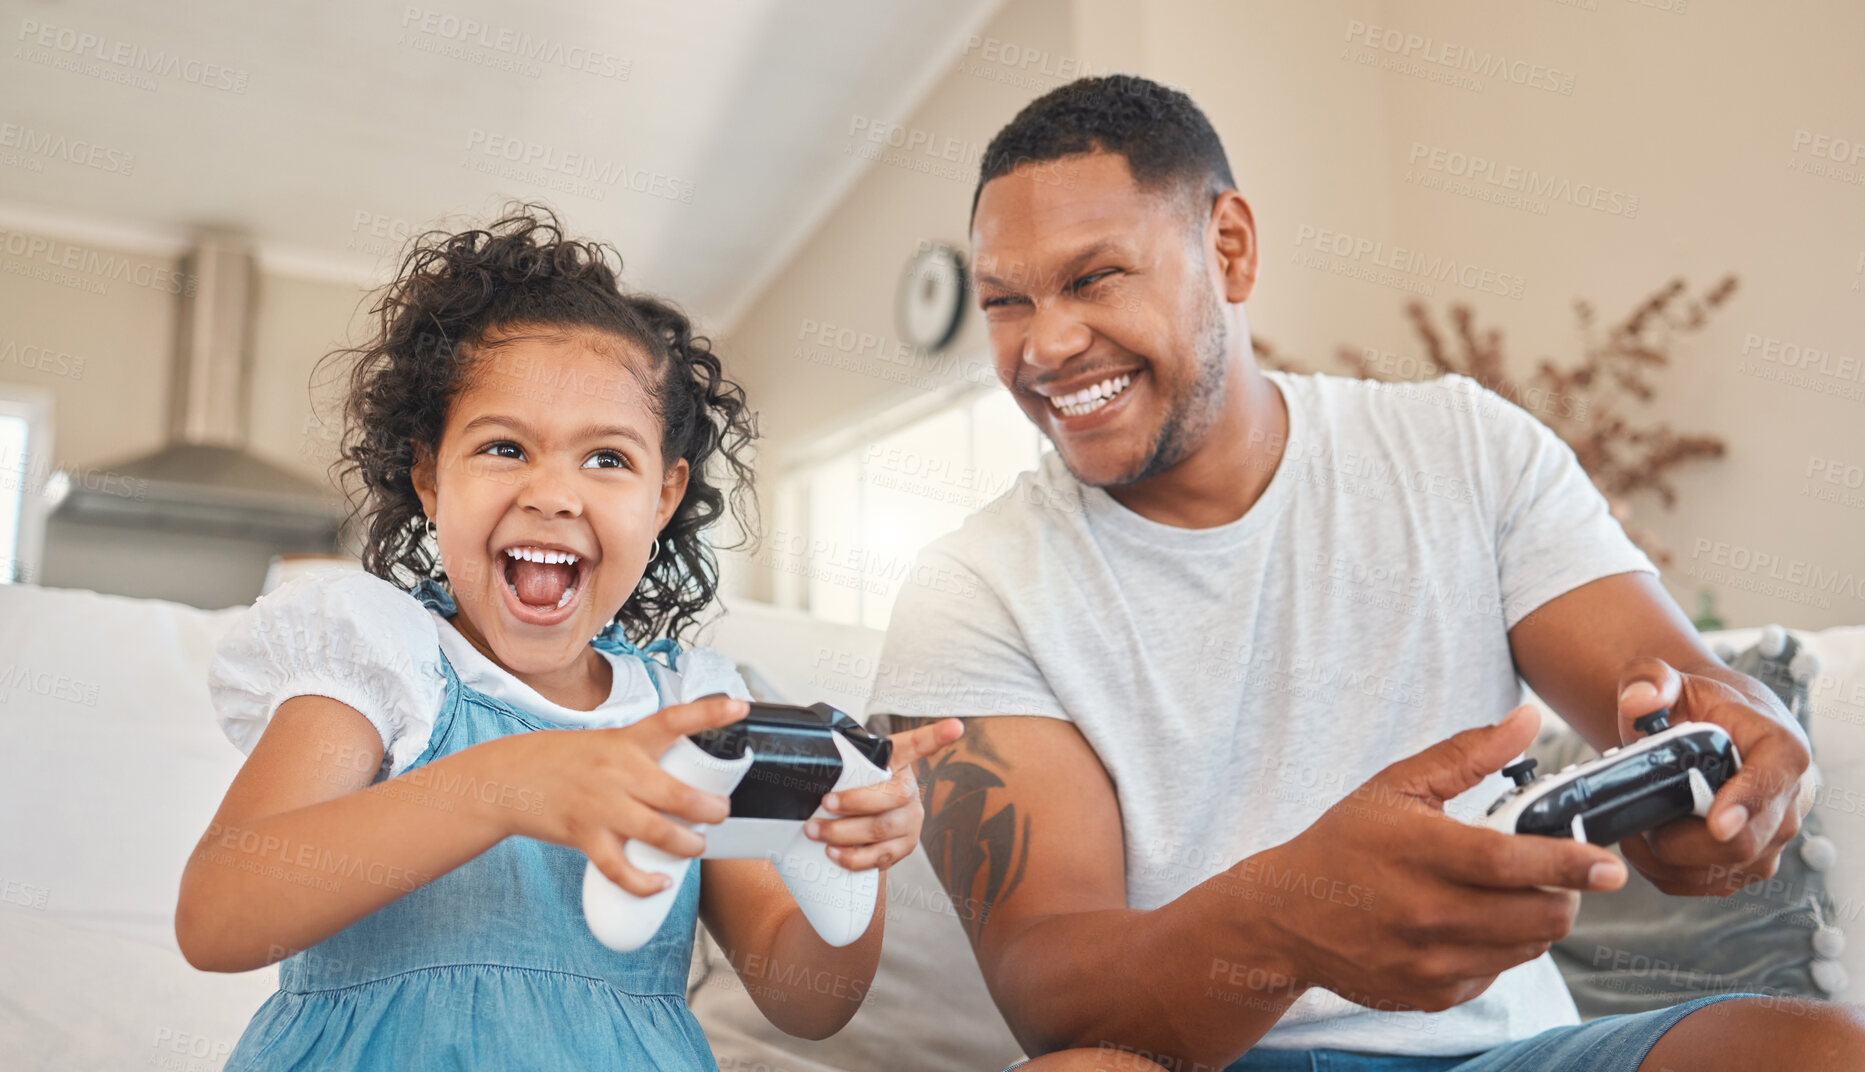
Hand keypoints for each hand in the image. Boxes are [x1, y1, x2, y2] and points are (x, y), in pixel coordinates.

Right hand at [486, 694, 748, 895]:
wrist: (506, 779)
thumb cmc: (559, 760)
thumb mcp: (603, 744)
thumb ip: (638, 757)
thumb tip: (679, 779)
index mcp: (626, 740)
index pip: (675, 719)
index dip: (710, 714)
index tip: (741, 707)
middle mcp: (618, 771)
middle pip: (680, 795)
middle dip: (712, 811)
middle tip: (720, 814)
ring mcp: (602, 805)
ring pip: (660, 833)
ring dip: (688, 845)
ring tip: (697, 846)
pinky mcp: (584, 835)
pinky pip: (621, 868)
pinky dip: (645, 882)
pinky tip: (660, 883)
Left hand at [803, 717, 965, 871]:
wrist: (859, 825)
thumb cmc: (851, 790)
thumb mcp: (849, 771)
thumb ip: (841, 767)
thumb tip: (808, 762)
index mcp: (897, 762)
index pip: (917, 745)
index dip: (936, 736)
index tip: (955, 726)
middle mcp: (909, 789)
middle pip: (890, 796)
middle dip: (853, 802)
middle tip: (824, 804)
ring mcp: (911, 819)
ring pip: (882, 828)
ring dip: (843, 832)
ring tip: (816, 831)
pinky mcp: (906, 846)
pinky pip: (881, 856)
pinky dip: (853, 857)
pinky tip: (834, 853)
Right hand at [1254, 705, 1627, 1013]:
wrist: (1287, 916)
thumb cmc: (1345, 843)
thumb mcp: (1396, 786)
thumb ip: (1467, 754)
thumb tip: (1526, 720)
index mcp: (1419, 853)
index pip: (1511, 864)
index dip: (1568, 863)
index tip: (1609, 864)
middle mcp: (1427, 914)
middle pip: (1538, 916)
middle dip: (1565, 894)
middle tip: (1558, 874)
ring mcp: (1430, 960)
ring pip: (1527, 947)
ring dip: (1537, 920)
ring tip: (1512, 894)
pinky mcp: (1431, 993)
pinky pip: (1497, 973)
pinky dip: (1501, 949)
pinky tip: (1472, 924)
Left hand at [1613, 656, 1813, 896]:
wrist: (1711, 729)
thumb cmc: (1693, 704)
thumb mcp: (1668, 680)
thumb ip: (1650, 681)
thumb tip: (1637, 702)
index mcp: (1781, 749)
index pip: (1771, 781)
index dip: (1744, 803)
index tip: (1717, 823)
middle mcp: (1787, 802)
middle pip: (1741, 842)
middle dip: (1680, 840)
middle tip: (1636, 821)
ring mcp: (1771, 841)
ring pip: (1720, 872)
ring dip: (1666, 860)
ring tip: (1634, 828)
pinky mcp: (1748, 867)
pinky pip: (1704, 886)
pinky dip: (1666, 873)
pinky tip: (1645, 845)